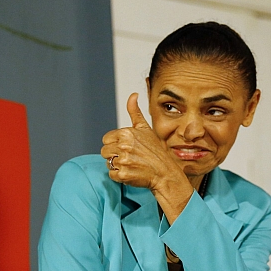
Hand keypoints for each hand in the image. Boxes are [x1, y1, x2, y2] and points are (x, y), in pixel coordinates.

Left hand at [101, 93, 193, 222]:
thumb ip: (135, 112)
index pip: (106, 139)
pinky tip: (131, 173)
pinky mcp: (123, 175)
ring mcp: (123, 161)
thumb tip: (133, 95)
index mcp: (126, 133)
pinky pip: (112, 175)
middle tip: (130, 158)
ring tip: (131, 165)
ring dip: (117, 166)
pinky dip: (120, 176)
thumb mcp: (145, 129)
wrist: (165, 173)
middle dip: (115, 155)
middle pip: (105, 151)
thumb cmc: (155, 151)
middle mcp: (124, 146)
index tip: (128, 148)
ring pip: (108, 163)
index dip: (115, 144)